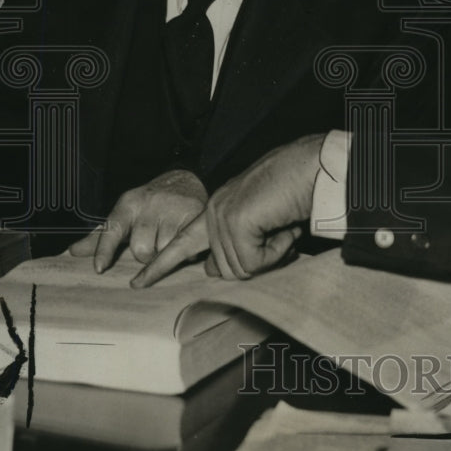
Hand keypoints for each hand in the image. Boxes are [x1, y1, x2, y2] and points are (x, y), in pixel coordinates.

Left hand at [69, 169, 207, 271]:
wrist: (184, 179)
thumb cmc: (149, 204)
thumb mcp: (124, 213)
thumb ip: (102, 236)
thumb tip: (73, 252)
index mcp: (128, 204)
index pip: (112, 229)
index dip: (104, 250)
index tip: (99, 269)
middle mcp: (149, 204)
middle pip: (140, 250)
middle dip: (146, 254)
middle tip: (152, 243)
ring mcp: (172, 208)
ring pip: (164, 251)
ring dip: (166, 252)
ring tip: (169, 238)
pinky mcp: (194, 213)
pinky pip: (186, 246)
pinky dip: (185, 250)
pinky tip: (182, 237)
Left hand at [130, 134, 324, 287]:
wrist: (311, 168)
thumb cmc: (296, 191)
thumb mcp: (264, 222)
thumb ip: (242, 242)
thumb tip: (222, 271)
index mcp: (218, 209)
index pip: (182, 242)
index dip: (162, 265)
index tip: (139, 282)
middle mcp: (214, 211)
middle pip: (225, 269)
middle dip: (259, 261)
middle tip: (282, 235)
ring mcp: (222, 216)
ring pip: (241, 269)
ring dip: (271, 255)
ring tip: (285, 227)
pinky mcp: (235, 222)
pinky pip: (254, 265)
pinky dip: (276, 252)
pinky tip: (284, 228)